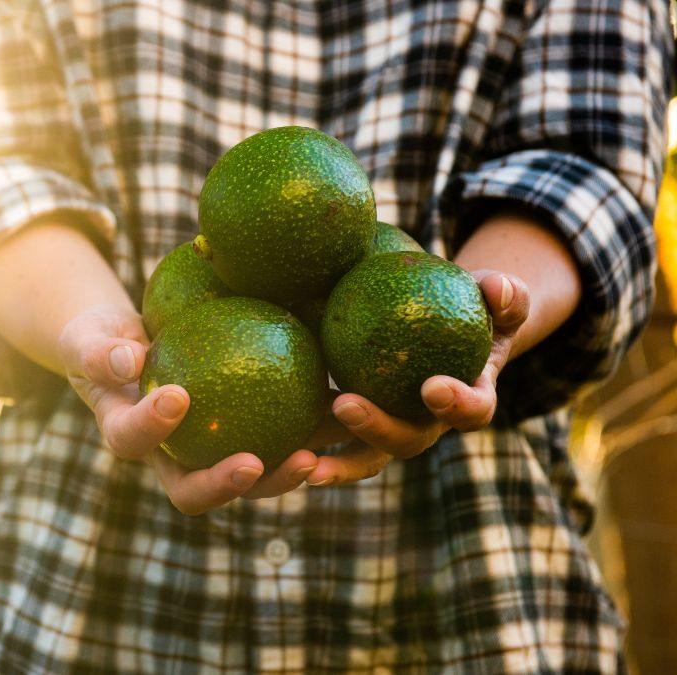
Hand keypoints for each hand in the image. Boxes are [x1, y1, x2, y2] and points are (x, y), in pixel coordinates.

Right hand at [58, 306, 319, 513]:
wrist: (128, 350)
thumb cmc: (104, 342)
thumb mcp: (90, 339)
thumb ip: (102, 352)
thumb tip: (130, 361)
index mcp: (127, 435)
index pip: (133, 440)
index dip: (153, 427)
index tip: (177, 396)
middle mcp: (168, 459)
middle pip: (194, 491)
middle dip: (224, 485)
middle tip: (253, 463)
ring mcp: (207, 455)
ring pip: (245, 480)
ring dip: (279, 476)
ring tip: (313, 457)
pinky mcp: (243, 438)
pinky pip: (275, 443)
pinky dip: (305, 438)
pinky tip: (337, 415)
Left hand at [286, 271, 530, 488]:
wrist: (443, 324)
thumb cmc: (474, 306)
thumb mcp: (496, 295)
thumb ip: (504, 292)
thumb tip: (496, 286)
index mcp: (469, 399)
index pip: (471, 411)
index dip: (456, 405)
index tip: (431, 386)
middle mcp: (429, 425)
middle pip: (407, 442)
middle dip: (377, 430)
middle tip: (345, 405)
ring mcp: (392, 431)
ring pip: (365, 457)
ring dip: (337, 465)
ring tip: (303, 463)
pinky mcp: (358, 427)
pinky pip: (332, 442)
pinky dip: (308, 445)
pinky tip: (274, 440)